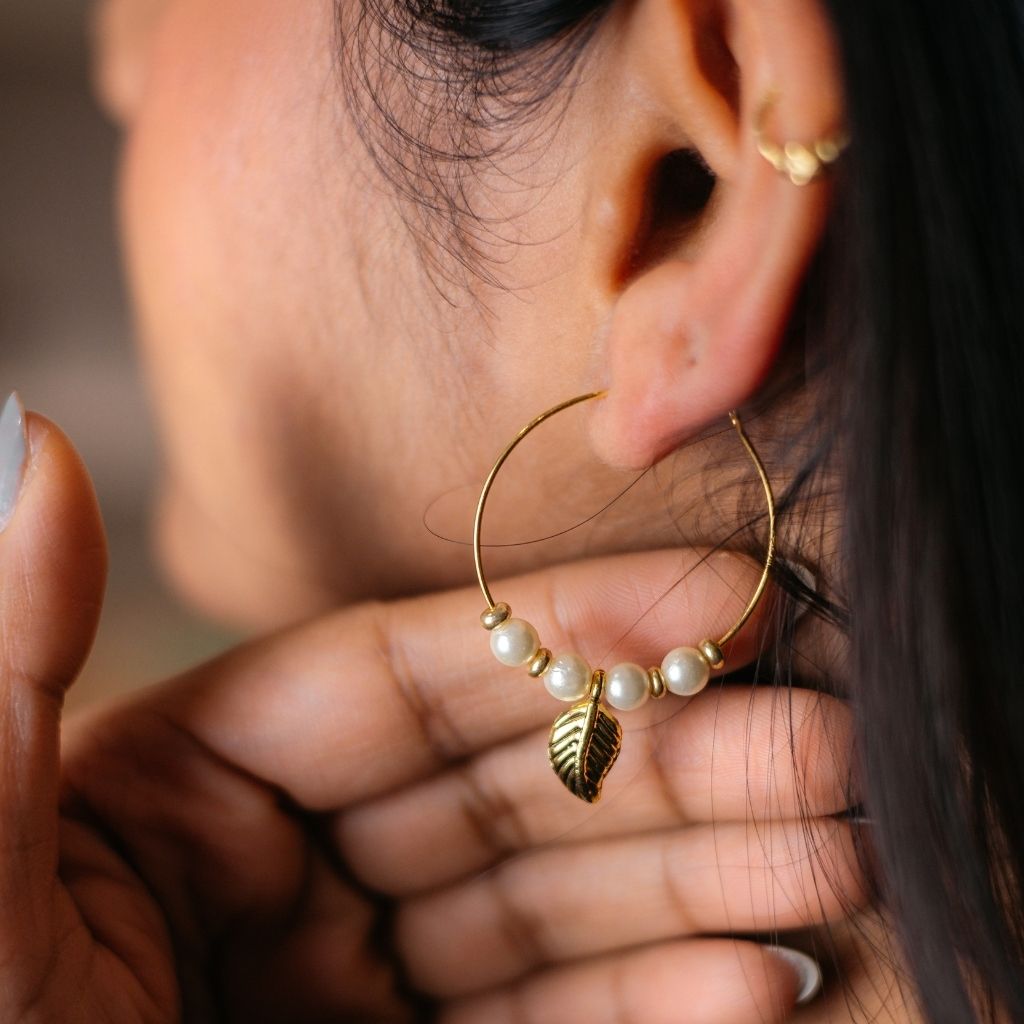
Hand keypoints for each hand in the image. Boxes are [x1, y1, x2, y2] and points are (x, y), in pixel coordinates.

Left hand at [0, 407, 903, 1021]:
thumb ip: (19, 658)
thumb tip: (37, 436)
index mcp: (192, 792)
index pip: (408, 677)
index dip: (568, 630)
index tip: (717, 601)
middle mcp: (288, 877)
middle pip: (512, 787)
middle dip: (679, 759)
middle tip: (829, 736)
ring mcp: (359, 992)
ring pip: (555, 908)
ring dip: (700, 881)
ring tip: (833, 846)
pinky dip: (658, 1010)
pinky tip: (760, 975)